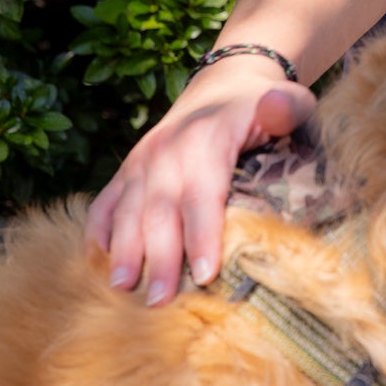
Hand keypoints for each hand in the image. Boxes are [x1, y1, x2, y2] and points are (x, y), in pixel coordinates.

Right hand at [84, 59, 315, 305]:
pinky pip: (104, 204)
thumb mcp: (287, 101)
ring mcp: (142, 160)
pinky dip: (98, 234)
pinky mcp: (127, 170)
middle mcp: (168, 149)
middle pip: (161, 209)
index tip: (205, 275)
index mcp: (207, 138)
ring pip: (127, 210)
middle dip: (159, 257)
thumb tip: (276, 108)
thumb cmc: (261, 106)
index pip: (204, 192)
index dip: (203, 234)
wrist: (225, 84)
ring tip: (123, 289)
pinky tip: (98, 266)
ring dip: (123, 251)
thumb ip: (286, 107)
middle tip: (160, 301)